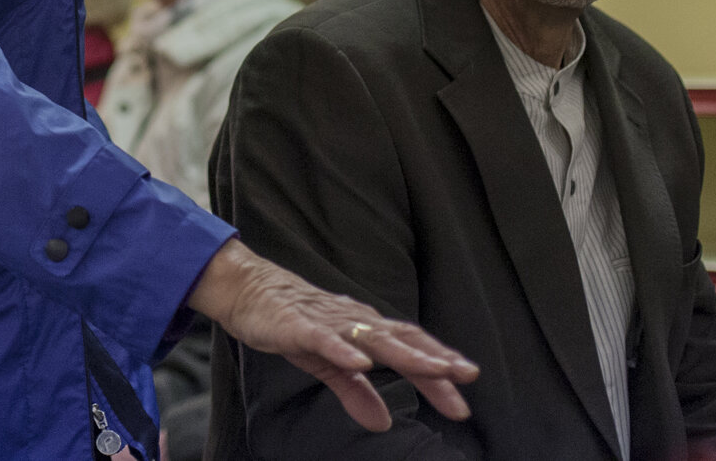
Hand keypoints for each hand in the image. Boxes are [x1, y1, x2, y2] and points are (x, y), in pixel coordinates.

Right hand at [187, 240, 476, 431]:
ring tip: (434, 370)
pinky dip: (345, 349)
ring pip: (373, 337)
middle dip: (435, 360)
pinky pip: (324, 338)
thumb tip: (384, 424)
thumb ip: (356, 392)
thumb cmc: (293, 323)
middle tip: (467, 377)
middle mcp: (355, 321)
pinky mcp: (299, 325)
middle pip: (402, 340)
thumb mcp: (328, 365)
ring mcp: (329, 322)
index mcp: (365, 330)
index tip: (464, 398)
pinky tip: (361, 361)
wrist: (248, 291)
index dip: (438, 370)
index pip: (410, 348)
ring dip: (406, 353)